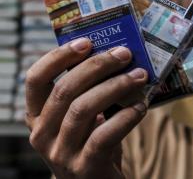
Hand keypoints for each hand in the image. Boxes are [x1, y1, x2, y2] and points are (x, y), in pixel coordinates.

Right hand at [25, 38, 147, 178]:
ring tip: (140, 76)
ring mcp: (61, 152)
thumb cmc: (90, 141)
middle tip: (125, 54)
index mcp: (37, 115)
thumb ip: (88, 91)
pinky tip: (142, 106)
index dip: (58, 57)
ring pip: (84, 109)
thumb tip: (116, 55)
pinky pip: (104, 135)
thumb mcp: (82, 116)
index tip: (86, 42)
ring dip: (116, 87)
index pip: (35, 79)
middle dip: (98, 66)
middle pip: (65, 89)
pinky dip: (126, 117)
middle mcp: (42, 134)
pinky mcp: (85, 167)